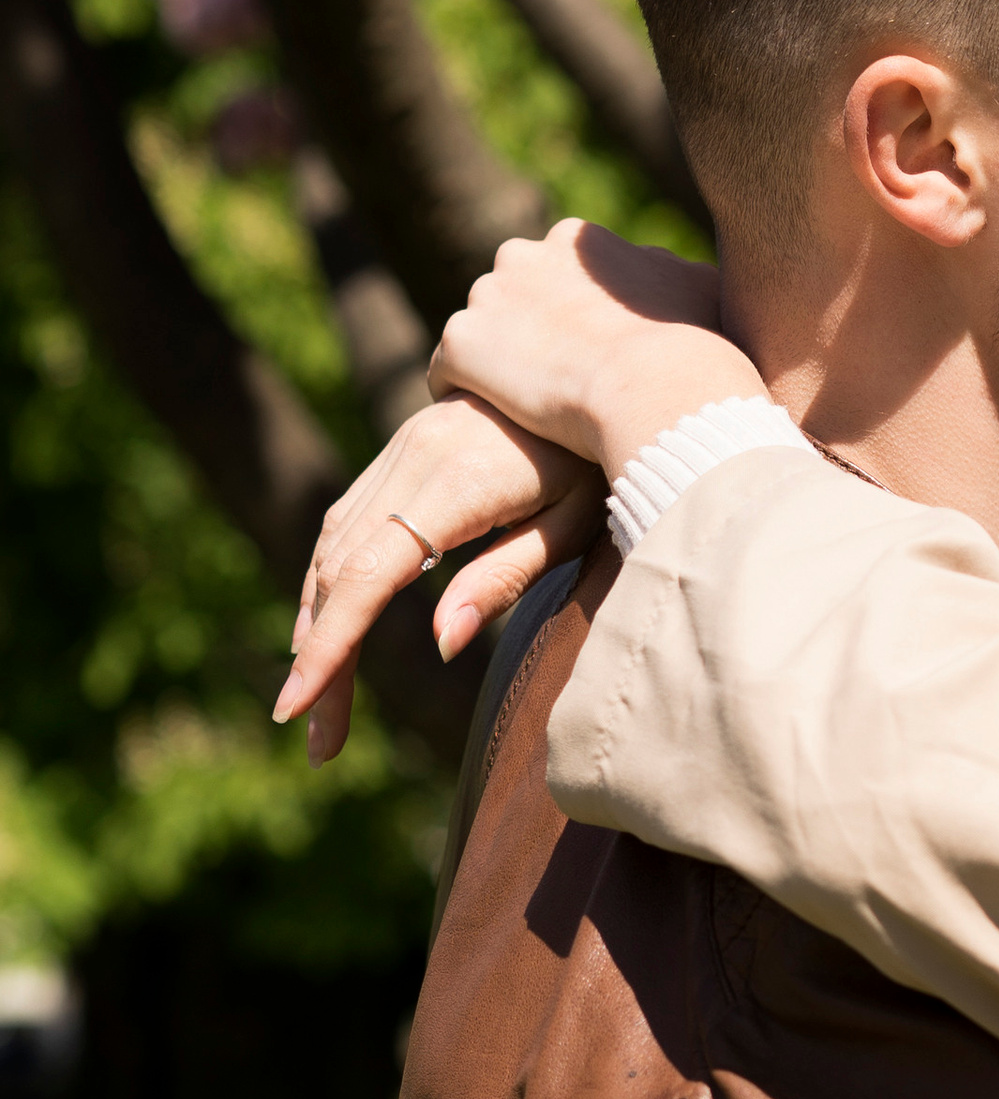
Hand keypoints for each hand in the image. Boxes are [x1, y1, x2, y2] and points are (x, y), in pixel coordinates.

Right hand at [275, 392, 605, 764]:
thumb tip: (439, 643)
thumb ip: (505, 578)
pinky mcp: (403, 447)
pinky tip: (330, 627)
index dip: (327, 647)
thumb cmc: (600, 458)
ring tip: (319, 698)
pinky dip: (329, 578)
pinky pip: (346, 520)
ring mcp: (400, 448)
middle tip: (317, 737)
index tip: (298, 708)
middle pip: (336, 572)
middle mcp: (411, 460)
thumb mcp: (573, 523)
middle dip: (318, 658)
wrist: (600, 361)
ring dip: (315, 623)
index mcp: (453, 485)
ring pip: (330, 544)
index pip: (366, 578)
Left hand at [432, 217, 761, 478]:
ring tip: (521, 411)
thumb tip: (687, 280)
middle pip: (509, 298)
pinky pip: (447, 374)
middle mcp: (522, 254)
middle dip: (524, 335)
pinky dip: (466, 396)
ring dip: (495, 368)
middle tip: (552, 385)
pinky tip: (492, 424)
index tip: (585, 358)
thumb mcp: (702, 290)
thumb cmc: (691, 344)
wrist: (654, 383)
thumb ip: (683, 279)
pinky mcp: (462, 345)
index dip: (567, 320)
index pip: (554, 275)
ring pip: (479, 336)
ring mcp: (485, 298)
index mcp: (575, 240)